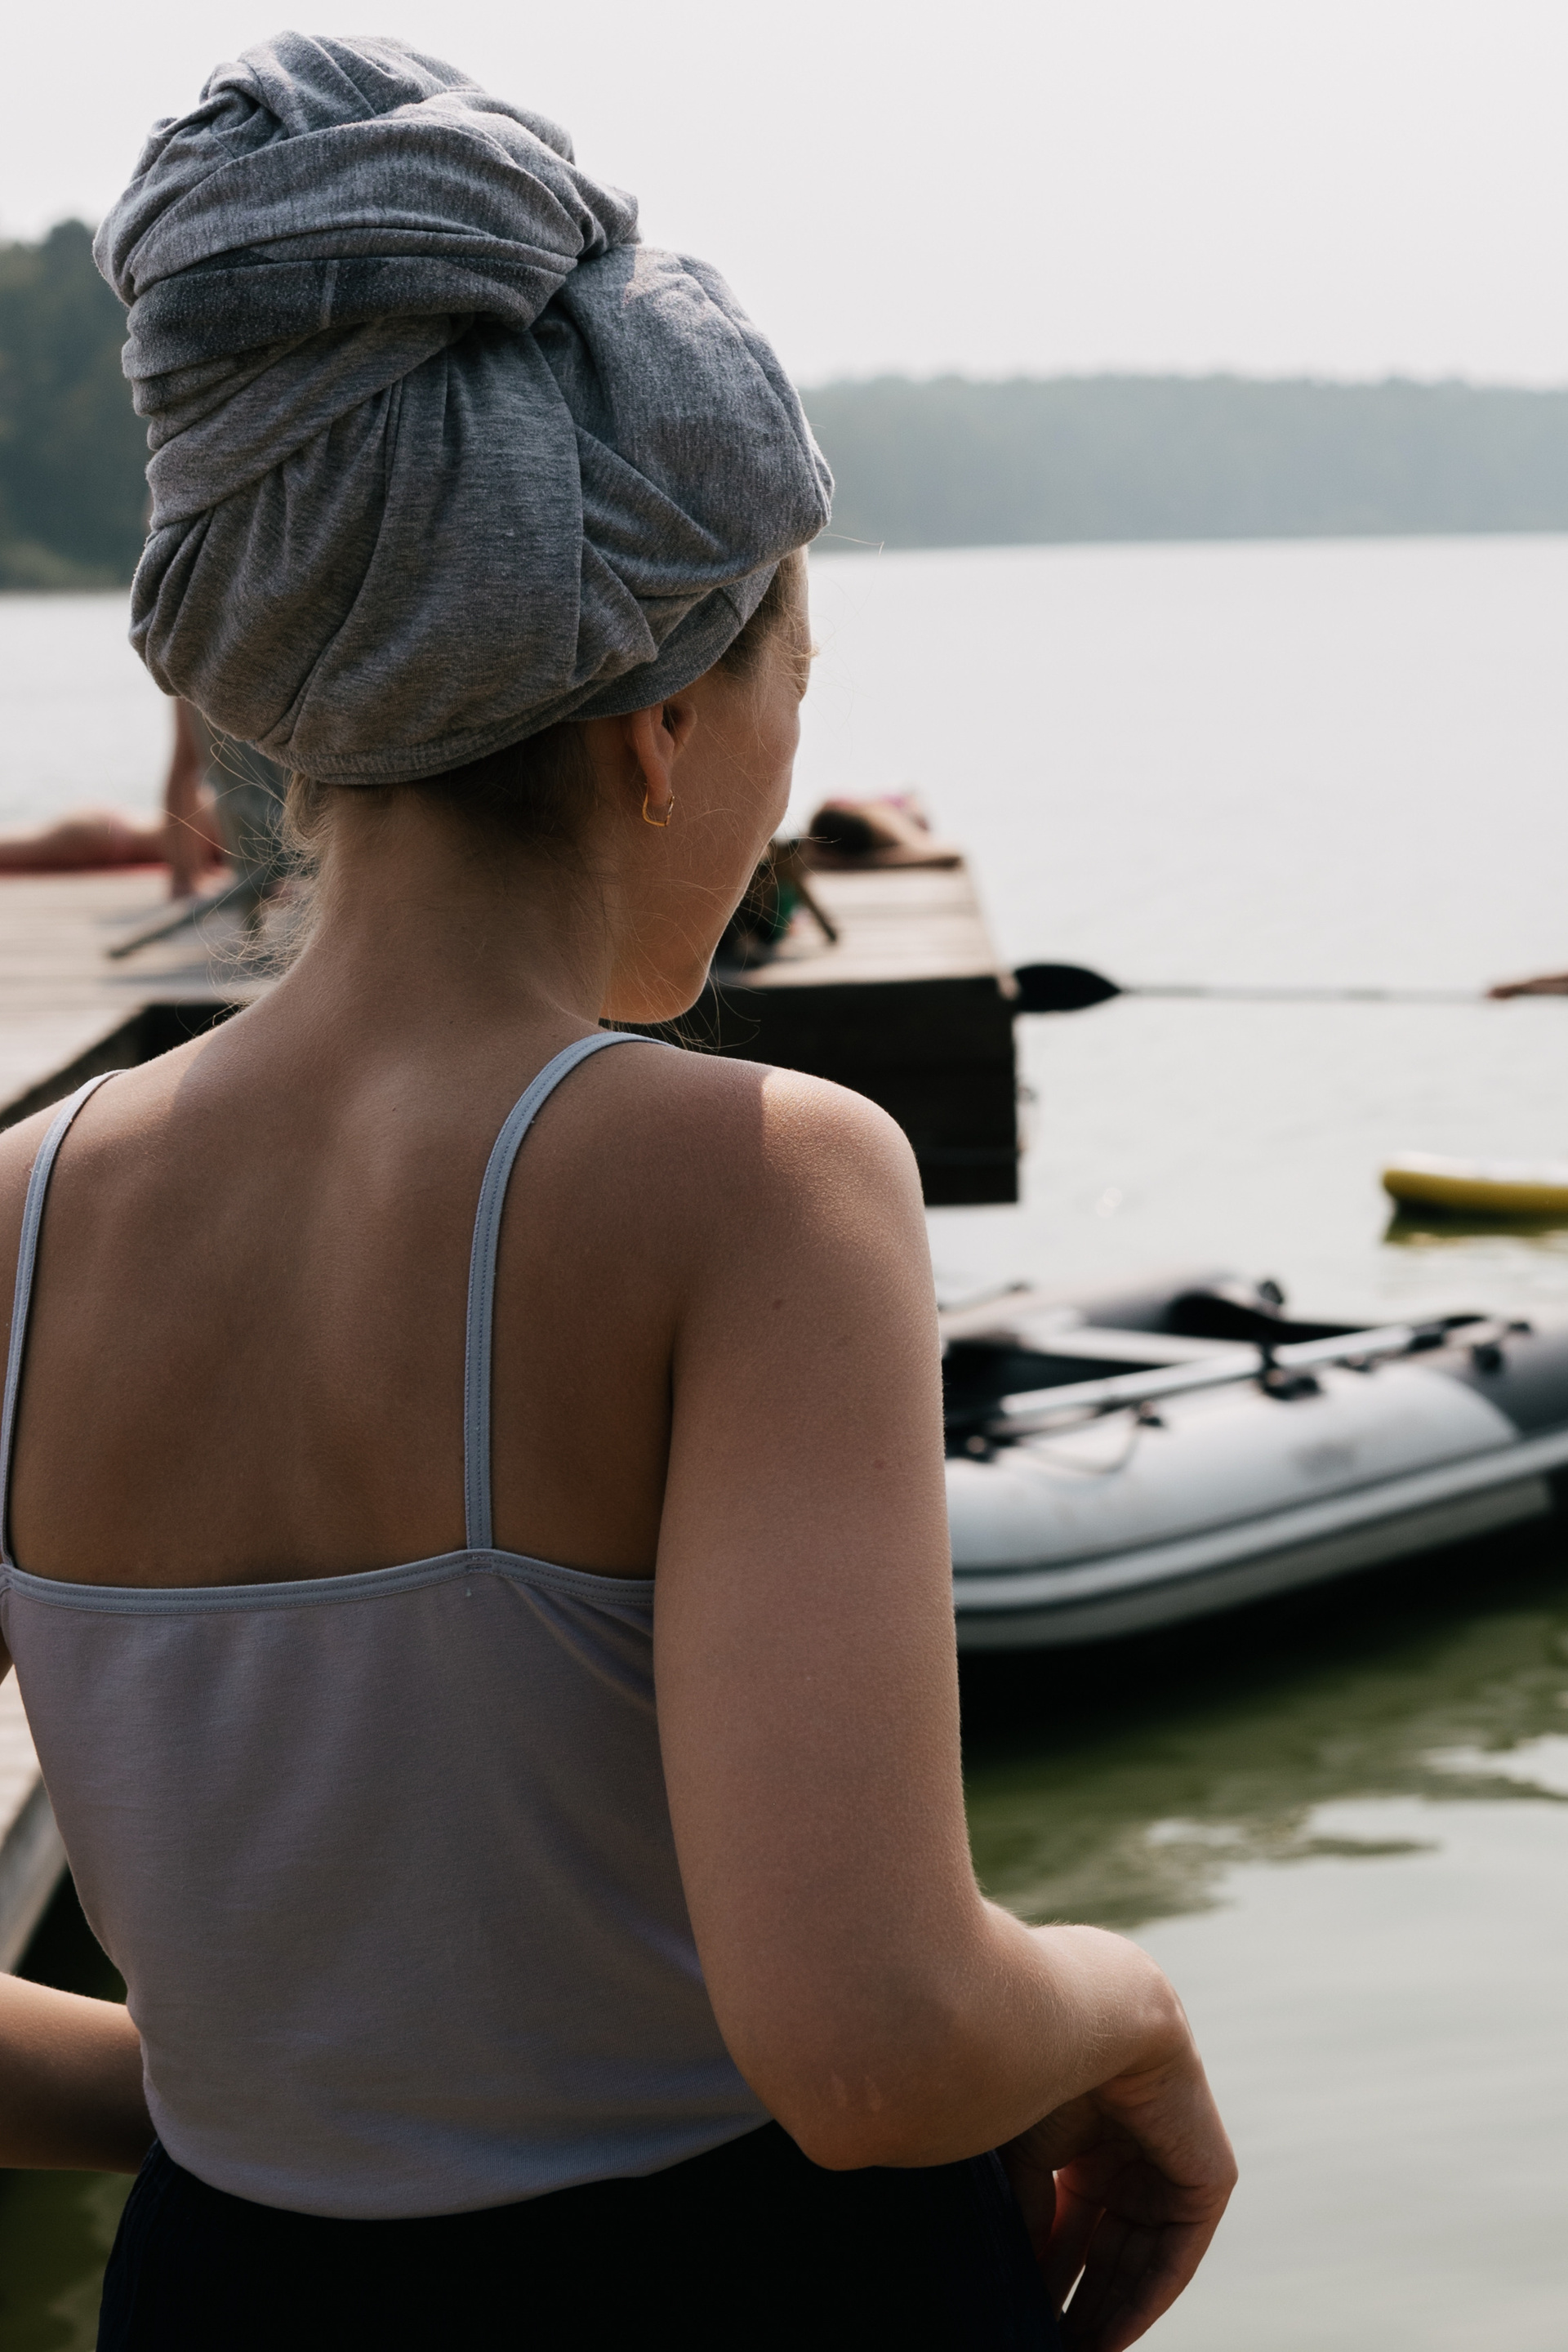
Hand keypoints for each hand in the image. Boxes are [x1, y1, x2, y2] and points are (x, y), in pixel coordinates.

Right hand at [1001, 2041, 1235, 2351]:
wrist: (1098, 2014)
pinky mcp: (1207, 2177)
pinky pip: (1178, 2253)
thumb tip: (1019, 2273)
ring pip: (1141, 2257)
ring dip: (1110, 2310)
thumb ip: (1027, 2212)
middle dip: (1079, 2301)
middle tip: (1051, 2346)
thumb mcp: (1025, 2152)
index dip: (1049, 2273)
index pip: (1071, 2222)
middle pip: (1106, 2248)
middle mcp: (1131, 2153)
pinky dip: (1146, 2297)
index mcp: (1087, 2137)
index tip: (1024, 2314)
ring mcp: (1170, 2163)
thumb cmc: (1044, 2064)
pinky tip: (1110, 2336)